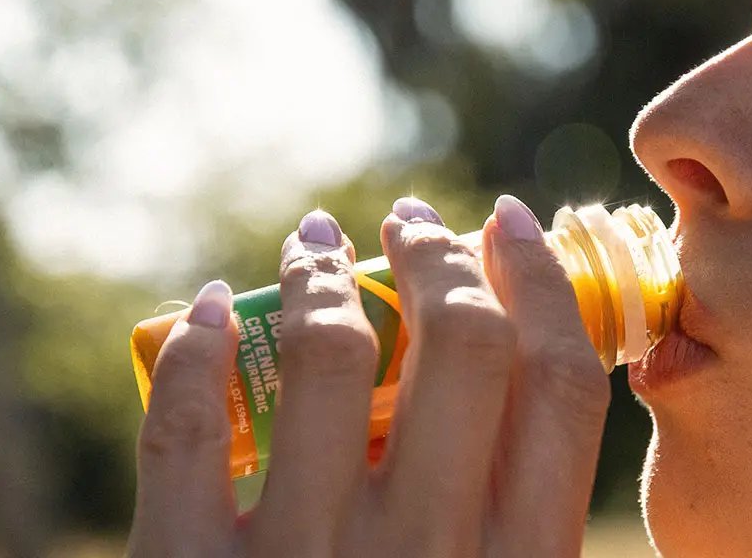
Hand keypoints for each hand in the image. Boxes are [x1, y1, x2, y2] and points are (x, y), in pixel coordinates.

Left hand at [127, 195, 610, 556]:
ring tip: (312, 245)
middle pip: (463, 349)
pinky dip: (204, 348)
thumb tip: (539, 409)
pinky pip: (190, 424)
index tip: (509, 225)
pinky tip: (217, 310)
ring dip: (324, 276)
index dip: (543, 284)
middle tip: (411, 224)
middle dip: (440, 257)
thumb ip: (518, 538)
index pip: (562, 387)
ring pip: (335, 359)